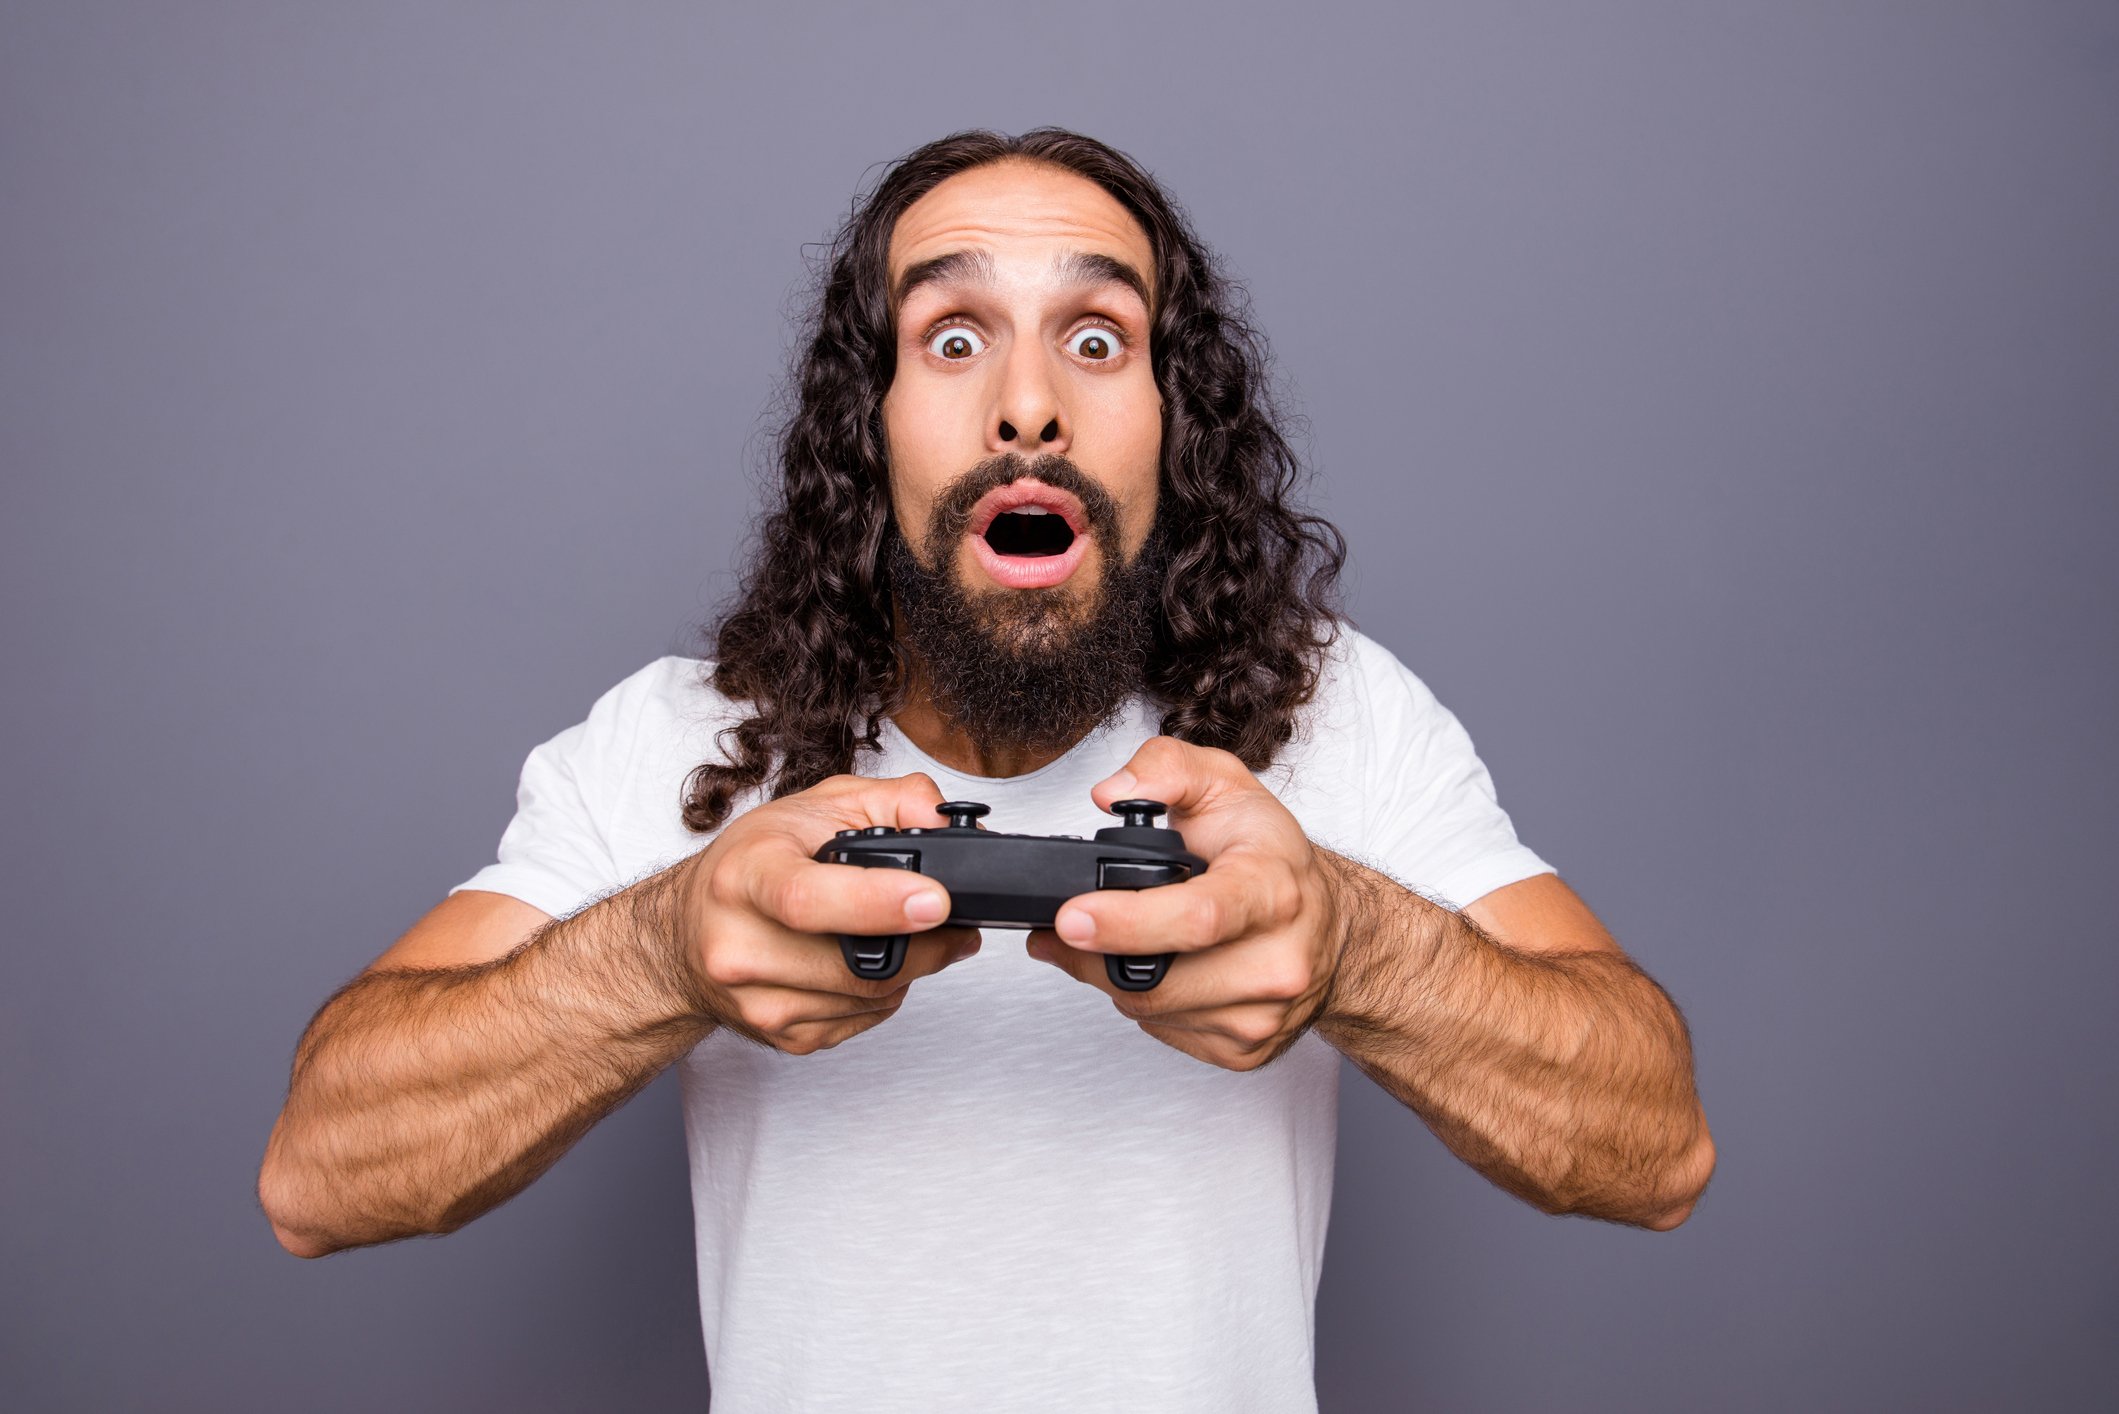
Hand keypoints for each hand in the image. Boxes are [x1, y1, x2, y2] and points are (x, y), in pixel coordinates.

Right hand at [671, 773, 978, 1053]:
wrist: (685, 933)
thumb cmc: (749, 865)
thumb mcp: (813, 808)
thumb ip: (889, 799)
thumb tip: (942, 820)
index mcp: (745, 876)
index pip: (807, 898)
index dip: (878, 902)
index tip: (935, 901)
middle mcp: (739, 946)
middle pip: (856, 964)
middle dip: (925, 943)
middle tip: (949, 918)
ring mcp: (758, 1001)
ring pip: (871, 998)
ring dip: (910, 968)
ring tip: (903, 933)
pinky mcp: (782, 1036)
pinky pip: (863, 1021)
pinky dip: (884, 993)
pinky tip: (866, 961)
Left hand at [1025, 737, 1348, 1070]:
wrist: (1330, 924)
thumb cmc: (1272, 857)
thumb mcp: (1225, 784)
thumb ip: (1166, 767)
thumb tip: (1112, 793)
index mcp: (1272, 891)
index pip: (1197, 917)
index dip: (1126, 922)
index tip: (1071, 917)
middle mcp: (1278, 961)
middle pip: (1159, 979)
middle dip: (1094, 954)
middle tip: (1069, 925)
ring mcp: (1264, 1014)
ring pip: (1150, 1010)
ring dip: (1117, 978)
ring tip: (1127, 938)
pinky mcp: (1247, 1050)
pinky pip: (1164, 1032)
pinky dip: (1149, 1002)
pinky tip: (1166, 966)